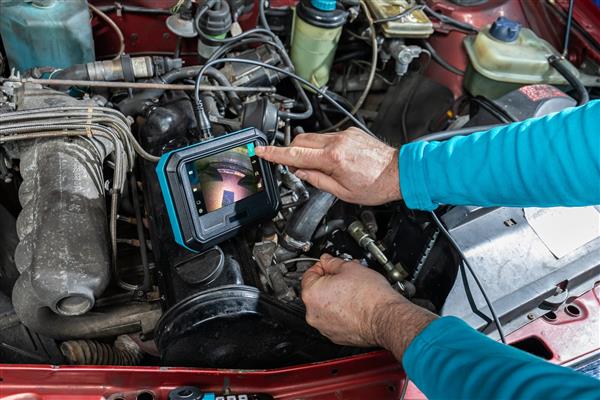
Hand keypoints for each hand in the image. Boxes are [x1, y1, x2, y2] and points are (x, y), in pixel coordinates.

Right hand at [255, 128, 400, 205]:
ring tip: (317, 166)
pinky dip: (321, 147)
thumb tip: (299, 171)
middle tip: (292, 166)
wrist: (399, 173)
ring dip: (307, 150)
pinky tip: (331, 160)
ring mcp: (344, 134)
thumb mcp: (342, 192)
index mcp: (333, 158)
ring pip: (313, 138)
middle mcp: (337, 141)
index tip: (261, 150)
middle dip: (291, 152)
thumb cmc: (376, 185)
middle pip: (300, 141)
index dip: (275, 154)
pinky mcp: (350, 133)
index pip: (295, 154)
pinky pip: (327, 137)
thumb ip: (316, 179)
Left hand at [301, 254, 436, 357]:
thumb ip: (333, 262)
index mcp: (312, 294)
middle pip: (316, 291)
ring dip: (334, 298)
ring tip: (353, 292)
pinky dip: (340, 313)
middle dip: (330, 282)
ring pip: (324, 307)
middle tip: (346, 277)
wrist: (385, 318)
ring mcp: (323, 327)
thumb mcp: (350, 268)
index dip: (322, 266)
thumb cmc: (370, 296)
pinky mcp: (335, 336)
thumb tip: (327, 260)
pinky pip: (333, 320)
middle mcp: (313, 313)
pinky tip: (354, 306)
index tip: (331, 265)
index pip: (309, 273)